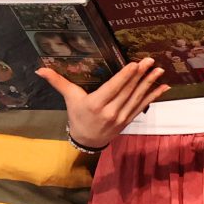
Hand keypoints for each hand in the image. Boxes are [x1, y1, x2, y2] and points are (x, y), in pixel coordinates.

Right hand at [42, 58, 165, 148]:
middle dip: (140, 76)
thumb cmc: (78, 117)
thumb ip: (57, 82)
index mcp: (95, 105)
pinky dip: (153, 96)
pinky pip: (143, 106)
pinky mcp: (129, 120)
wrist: (87, 141)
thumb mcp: (69, 99)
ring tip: (159, 70)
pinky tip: (163, 86)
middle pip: (127, 91)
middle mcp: (110, 112)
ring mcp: (121, 117)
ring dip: (150, 83)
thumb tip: (40, 69)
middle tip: (150, 61)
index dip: (125, 77)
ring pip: (137, 98)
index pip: (113, 88)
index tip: (135, 65)